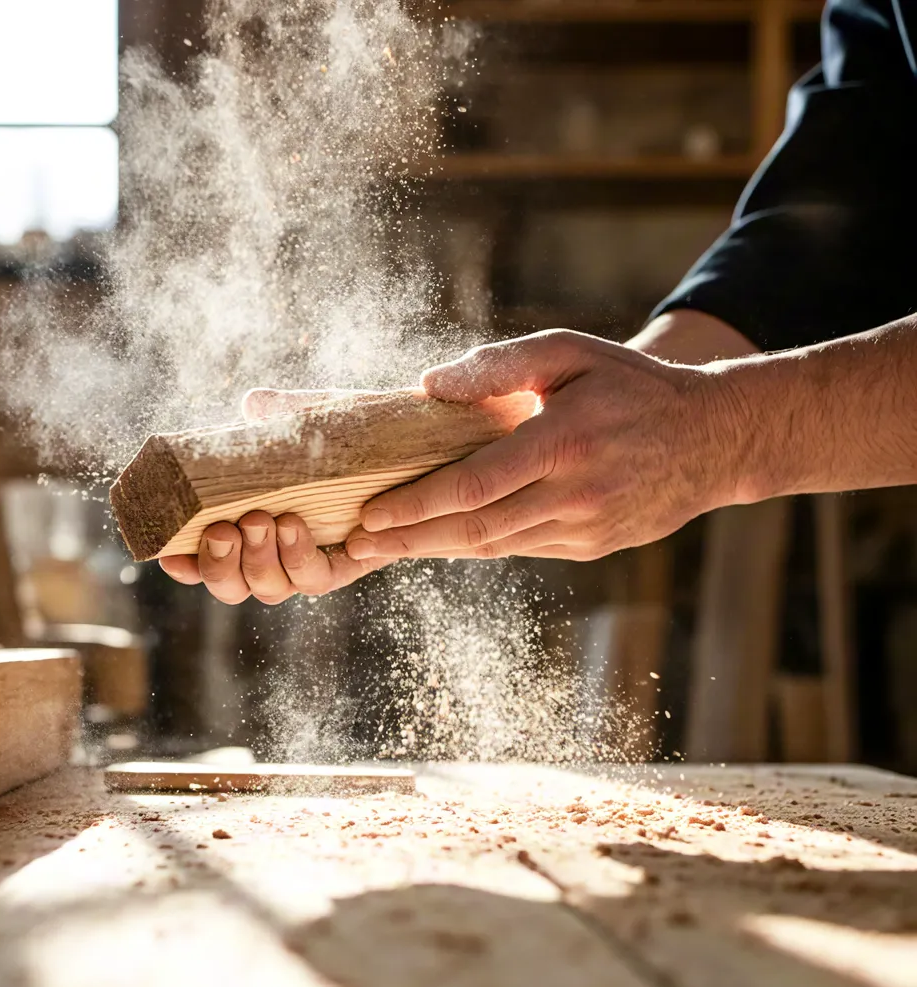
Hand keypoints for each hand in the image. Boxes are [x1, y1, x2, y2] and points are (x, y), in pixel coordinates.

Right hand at [158, 388, 395, 603]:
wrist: (418, 449)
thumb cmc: (357, 435)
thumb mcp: (318, 420)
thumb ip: (284, 414)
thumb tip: (253, 404)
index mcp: (252, 521)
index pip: (207, 556)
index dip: (186, 563)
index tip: (168, 553)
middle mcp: (277, 551)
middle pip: (231, 585)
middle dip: (218, 565)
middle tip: (224, 529)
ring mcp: (311, 562)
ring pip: (269, 588)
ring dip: (257, 560)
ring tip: (260, 520)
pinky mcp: (346, 566)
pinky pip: (315, 580)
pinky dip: (299, 557)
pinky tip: (294, 527)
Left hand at [342, 330, 742, 562]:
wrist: (713, 440)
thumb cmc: (633, 387)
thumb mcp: (573, 353)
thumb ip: (500, 365)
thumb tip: (429, 386)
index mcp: (565, 442)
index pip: (474, 484)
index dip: (417, 504)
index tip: (370, 513)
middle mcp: (574, 494)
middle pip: (475, 529)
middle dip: (410, 539)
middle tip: (358, 543)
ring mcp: (585, 528)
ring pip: (495, 547)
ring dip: (436, 548)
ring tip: (386, 546)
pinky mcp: (591, 547)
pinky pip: (520, 549)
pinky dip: (477, 546)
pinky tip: (444, 539)